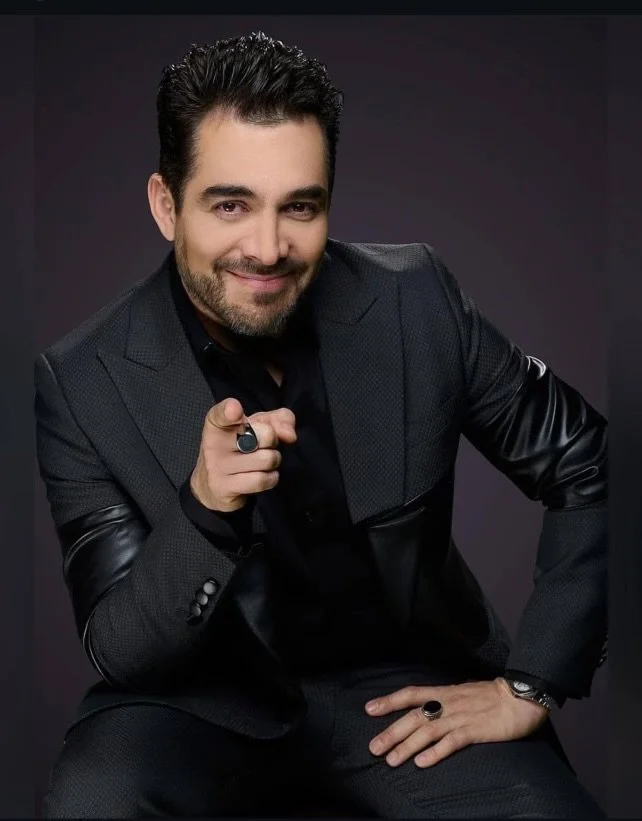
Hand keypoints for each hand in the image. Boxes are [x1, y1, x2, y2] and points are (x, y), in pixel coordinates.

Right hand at [190, 397, 296, 512]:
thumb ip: (279, 420)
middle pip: (266, 434)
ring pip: (267, 459)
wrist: (214, 485)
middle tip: (263, 445)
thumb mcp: (259, 426)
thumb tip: (290, 435)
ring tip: (261, 462)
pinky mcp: (223, 487)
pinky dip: (270, 478)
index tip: (235, 410)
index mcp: (218, 422)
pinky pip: (261, 480)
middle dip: (274, 441)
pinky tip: (262, 475)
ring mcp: (217, 466)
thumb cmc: (240, 448)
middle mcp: (215, 442)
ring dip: (273, 461)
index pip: (222, 413)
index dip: (230, 410)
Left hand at [366, 677, 548, 767]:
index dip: (389, 701)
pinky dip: (436, 752)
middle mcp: (447, 703)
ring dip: (407, 746)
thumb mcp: (463, 692)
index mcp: (444, 692)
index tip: (369, 709)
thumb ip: (446, 700)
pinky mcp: (475, 730)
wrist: (520, 696)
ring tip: (391, 759)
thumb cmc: (493, 695)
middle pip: (413, 717)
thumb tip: (430, 706)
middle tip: (373, 747)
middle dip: (391, 732)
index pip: (410, 694)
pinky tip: (422, 763)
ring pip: (427, 731)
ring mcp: (460, 717)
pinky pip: (451, 742)